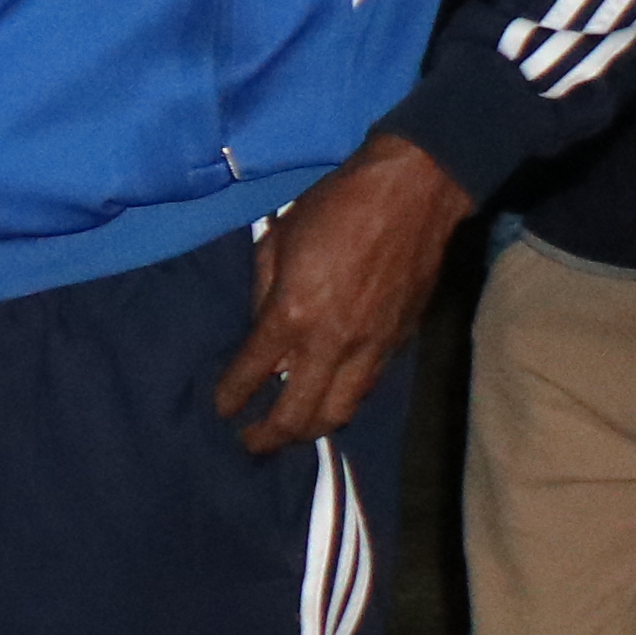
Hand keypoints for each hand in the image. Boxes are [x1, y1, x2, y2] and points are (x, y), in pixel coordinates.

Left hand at [216, 131, 471, 452]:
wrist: (414, 192)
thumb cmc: (336, 206)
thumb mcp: (276, 240)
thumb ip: (262, 292)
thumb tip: (260, 330)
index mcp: (292, 314)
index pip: (251, 374)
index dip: (230, 398)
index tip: (221, 410)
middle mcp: (331, 342)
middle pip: (298, 415)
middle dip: (269, 437)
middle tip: (249, 443)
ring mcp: (372, 347)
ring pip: (339, 413)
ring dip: (310, 430)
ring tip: (290, 432)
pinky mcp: (400, 342)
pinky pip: (365, 388)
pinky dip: (342, 401)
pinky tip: (326, 399)